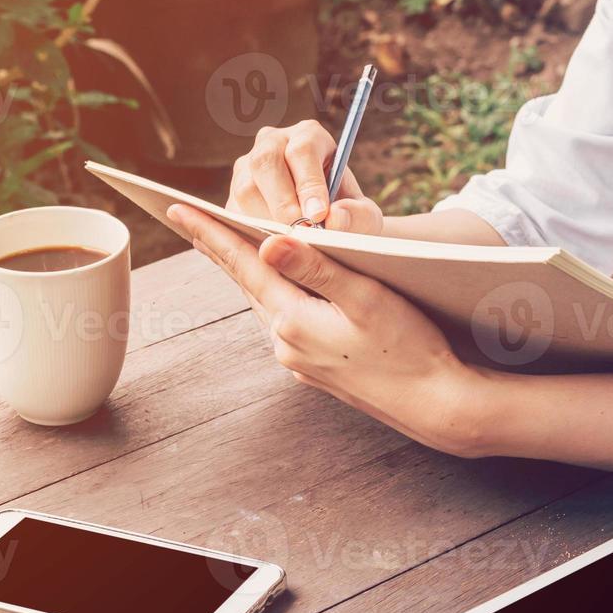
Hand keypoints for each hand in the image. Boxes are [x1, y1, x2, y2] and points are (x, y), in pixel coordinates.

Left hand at [166, 204, 482, 456]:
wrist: (437, 404)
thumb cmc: (411, 348)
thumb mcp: (366, 298)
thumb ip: (316, 269)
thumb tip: (268, 242)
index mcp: (294, 321)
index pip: (243, 265)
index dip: (209, 232)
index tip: (176, 208)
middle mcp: (287, 344)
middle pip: (247, 284)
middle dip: (220, 248)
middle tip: (191, 217)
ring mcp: (300, 361)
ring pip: (267, 303)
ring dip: (249, 272)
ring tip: (227, 242)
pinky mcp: (317, 370)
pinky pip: (286, 322)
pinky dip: (277, 296)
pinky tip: (281, 286)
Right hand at [227, 120, 384, 232]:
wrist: (325, 229)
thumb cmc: (346, 215)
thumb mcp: (364, 217)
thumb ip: (358, 215)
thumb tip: (335, 218)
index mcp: (308, 137)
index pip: (302, 151)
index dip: (309, 183)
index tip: (318, 215)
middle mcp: (272, 144)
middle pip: (266, 161)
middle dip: (282, 202)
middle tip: (298, 233)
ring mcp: (247, 168)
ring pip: (245, 188)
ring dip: (265, 219)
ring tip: (288, 245)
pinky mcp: (232, 195)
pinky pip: (233, 212)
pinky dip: (250, 232)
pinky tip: (271, 251)